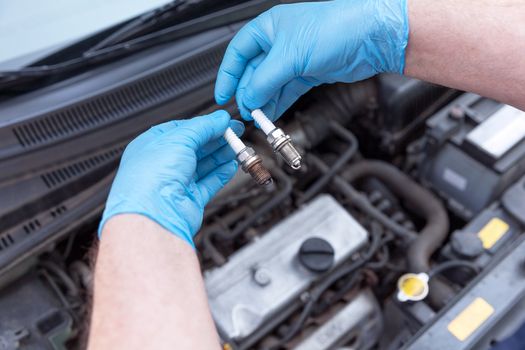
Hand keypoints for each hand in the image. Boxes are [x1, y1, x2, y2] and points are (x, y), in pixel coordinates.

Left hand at [99, 111, 243, 247]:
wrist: (154, 214)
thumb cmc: (152, 177)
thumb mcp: (179, 139)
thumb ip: (203, 127)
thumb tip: (219, 118)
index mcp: (152, 145)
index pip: (183, 130)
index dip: (205, 125)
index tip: (223, 122)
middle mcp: (163, 164)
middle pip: (195, 148)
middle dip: (216, 140)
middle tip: (235, 134)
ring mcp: (176, 183)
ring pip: (203, 165)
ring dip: (221, 156)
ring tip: (237, 148)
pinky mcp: (188, 199)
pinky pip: (208, 184)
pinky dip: (220, 174)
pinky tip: (230, 166)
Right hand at [215, 0, 407, 120]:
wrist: (370, 37)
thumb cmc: (335, 27)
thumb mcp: (290, 55)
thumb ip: (264, 80)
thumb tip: (248, 98)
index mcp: (269, 28)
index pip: (238, 52)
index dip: (228, 74)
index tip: (222, 94)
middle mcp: (280, 42)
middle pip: (253, 71)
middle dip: (248, 92)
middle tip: (245, 110)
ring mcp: (295, 58)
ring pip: (270, 84)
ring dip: (263, 100)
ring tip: (257, 116)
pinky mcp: (309, 72)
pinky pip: (287, 91)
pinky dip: (278, 102)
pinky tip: (272, 113)